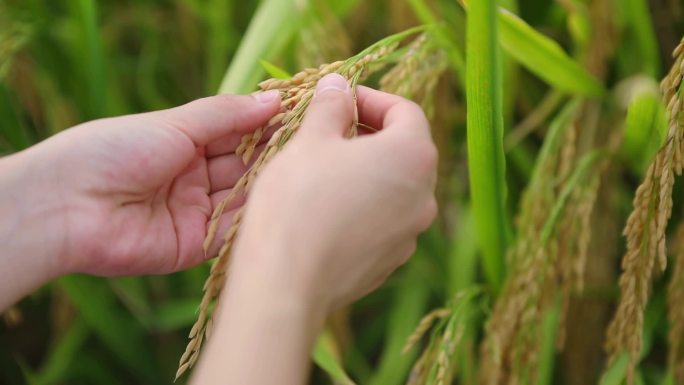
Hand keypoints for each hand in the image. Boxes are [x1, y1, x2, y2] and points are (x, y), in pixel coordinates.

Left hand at [5, 91, 280, 276]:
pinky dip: (252, 220)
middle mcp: (192, 177)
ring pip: (242, 198)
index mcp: (184, 143)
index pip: (236, 133)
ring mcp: (194, 212)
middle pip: (243, 166)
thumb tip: (275, 98)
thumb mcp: (176, 123)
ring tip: (300, 175)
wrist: (69, 204)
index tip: (302, 116)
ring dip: (266, 187)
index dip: (266, 126)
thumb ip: (227, 114)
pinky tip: (277, 206)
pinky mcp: (193, 246)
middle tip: (310, 147)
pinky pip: (231, 232)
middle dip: (272, 157)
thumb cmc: (116, 150)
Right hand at [232, 74, 437, 312]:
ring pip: (391, 189)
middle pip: (403, 151)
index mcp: (414, 156)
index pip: (406, 111)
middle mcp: (425, 196)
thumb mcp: (310, 139)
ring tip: (321, 172)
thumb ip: (331, 105)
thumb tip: (339, 84)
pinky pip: (381, 222)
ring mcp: (410, 234)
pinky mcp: (389, 262)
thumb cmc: (298, 199)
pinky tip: (324, 210)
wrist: (285, 281)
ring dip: (363, 172)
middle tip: (326, 132)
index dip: (371, 99)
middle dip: (366, 135)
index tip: (339, 99)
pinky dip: (360, 207)